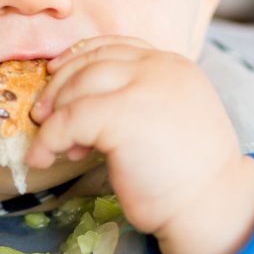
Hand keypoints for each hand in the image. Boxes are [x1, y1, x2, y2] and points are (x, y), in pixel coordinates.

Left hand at [28, 36, 253, 253]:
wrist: (210, 207)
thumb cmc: (187, 175)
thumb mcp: (167, 119)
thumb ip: (135, 99)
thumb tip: (77, 103)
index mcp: (173, 65)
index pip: (115, 46)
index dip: (78, 58)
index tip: (55, 75)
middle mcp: (158, 68)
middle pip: (91, 62)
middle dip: (59, 87)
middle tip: (43, 115)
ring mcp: (142, 88)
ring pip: (77, 87)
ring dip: (54, 116)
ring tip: (52, 145)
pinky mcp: (122, 116)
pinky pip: (69, 120)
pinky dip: (48, 139)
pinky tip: (43, 158)